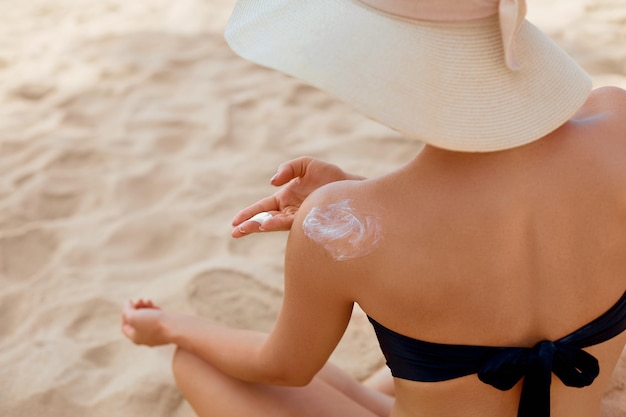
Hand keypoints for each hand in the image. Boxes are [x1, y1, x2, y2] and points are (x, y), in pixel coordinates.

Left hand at [121, 299, 169, 346]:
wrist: (175, 326)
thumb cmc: (153, 323)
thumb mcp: (133, 316)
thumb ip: (126, 311)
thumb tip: (127, 305)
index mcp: (136, 338)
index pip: (125, 326)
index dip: (125, 313)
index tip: (129, 304)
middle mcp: (146, 338)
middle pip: (136, 321)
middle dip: (137, 308)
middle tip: (140, 299)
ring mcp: (157, 334)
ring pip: (147, 319)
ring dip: (146, 308)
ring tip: (148, 300)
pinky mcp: (166, 329)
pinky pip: (157, 319)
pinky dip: (155, 311)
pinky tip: (156, 306)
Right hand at [231, 156, 364, 237]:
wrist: (352, 187)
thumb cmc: (331, 176)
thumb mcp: (307, 164)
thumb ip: (289, 168)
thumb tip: (273, 181)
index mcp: (286, 198)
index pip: (262, 208)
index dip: (248, 214)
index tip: (235, 222)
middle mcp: (290, 211)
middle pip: (264, 219)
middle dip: (249, 225)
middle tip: (234, 232)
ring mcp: (299, 218)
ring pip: (275, 224)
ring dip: (260, 226)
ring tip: (246, 230)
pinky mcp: (309, 222)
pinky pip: (290, 223)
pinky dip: (277, 224)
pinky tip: (267, 225)